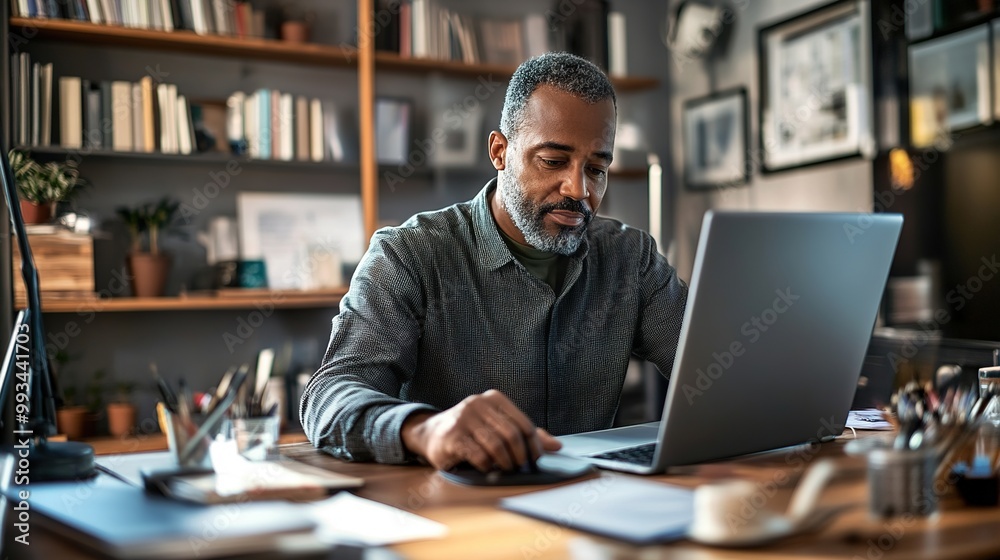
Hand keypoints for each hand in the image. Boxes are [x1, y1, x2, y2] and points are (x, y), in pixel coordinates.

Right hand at [401, 389, 560, 471]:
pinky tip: (486, 467)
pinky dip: (487, 465)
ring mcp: (463, 418)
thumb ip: (526, 435)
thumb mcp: (497, 427)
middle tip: (520, 467)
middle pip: (511, 434)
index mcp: (494, 398)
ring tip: (505, 469)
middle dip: (520, 456)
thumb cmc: (471, 431)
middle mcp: (478, 403)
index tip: (535, 459)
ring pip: (496, 445)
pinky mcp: (452, 436)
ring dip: (505, 462)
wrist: (431, 434)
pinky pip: (478, 455)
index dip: (533, 445)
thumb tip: (557, 446)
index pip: (523, 423)